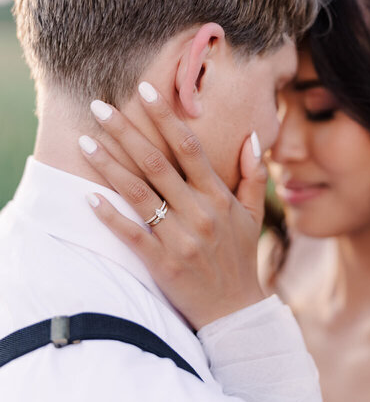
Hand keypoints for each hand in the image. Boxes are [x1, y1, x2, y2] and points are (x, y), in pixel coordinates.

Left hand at [79, 83, 267, 329]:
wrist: (235, 311)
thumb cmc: (241, 258)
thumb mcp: (253, 215)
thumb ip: (252, 175)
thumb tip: (252, 138)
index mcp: (218, 197)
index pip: (188, 147)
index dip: (165, 117)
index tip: (144, 91)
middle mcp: (199, 213)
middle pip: (156, 163)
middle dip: (125, 131)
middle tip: (98, 107)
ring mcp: (180, 239)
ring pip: (138, 194)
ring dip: (109, 166)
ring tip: (84, 142)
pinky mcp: (163, 264)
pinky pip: (131, 235)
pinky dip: (110, 216)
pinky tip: (88, 198)